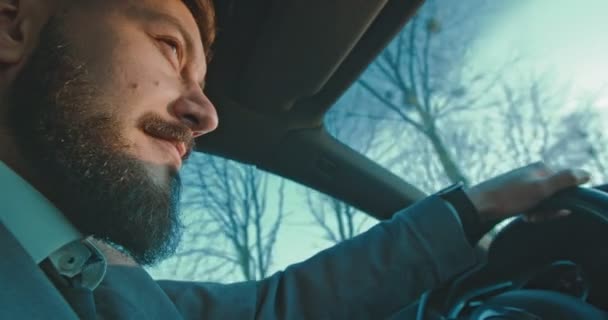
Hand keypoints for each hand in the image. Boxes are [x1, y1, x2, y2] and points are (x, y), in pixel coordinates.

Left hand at [466, 162, 590, 222]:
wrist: (478, 206)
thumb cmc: (508, 197)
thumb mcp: (540, 189)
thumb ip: (564, 180)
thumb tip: (586, 173)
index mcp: (541, 168)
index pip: (567, 186)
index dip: (562, 202)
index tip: (550, 209)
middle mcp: (533, 173)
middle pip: (555, 196)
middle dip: (549, 209)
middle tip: (534, 214)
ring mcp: (524, 184)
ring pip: (544, 203)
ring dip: (540, 213)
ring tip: (527, 216)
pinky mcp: (516, 194)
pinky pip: (533, 206)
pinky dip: (531, 213)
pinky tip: (524, 216)